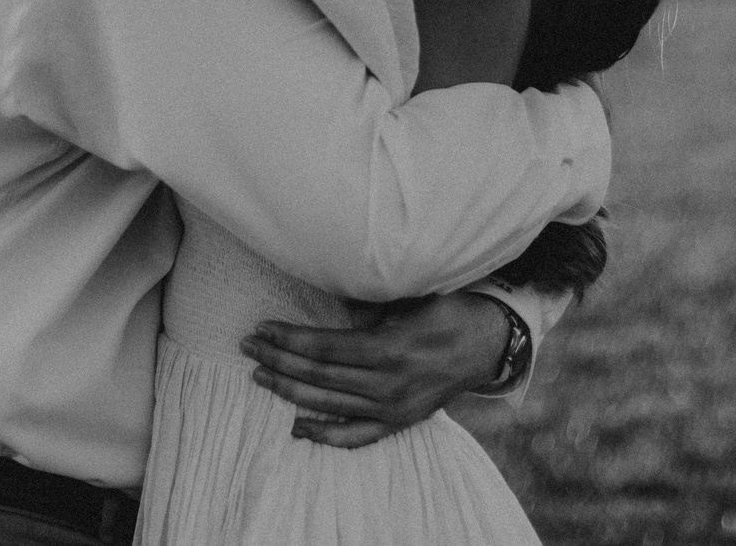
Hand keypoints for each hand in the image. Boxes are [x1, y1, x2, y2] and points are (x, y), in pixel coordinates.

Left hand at [241, 292, 513, 449]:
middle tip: (249, 347)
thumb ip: (369, 306)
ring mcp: (393, 409)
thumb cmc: (447, 311)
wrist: (486, 345)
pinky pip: (355, 436)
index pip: (325, 348)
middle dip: (279, 360)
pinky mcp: (399, 423)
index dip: (289, 339)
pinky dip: (324, 434)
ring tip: (260, 375)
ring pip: (328, 405)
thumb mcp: (411, 298)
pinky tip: (296, 426)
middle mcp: (389, 384)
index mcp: (390, 349)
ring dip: (288, 391)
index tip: (262, 328)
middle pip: (319, 376)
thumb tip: (333, 304)